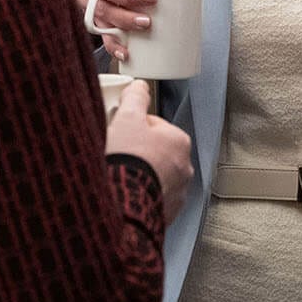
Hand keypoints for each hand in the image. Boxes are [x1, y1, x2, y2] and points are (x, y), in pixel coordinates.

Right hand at [104, 79, 193, 221]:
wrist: (121, 206)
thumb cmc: (126, 161)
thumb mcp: (127, 119)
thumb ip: (135, 98)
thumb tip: (139, 86)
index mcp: (179, 142)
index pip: (154, 126)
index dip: (132, 127)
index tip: (119, 133)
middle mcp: (184, 168)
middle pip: (155, 152)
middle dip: (137, 153)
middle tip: (117, 155)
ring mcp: (176, 194)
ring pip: (153, 177)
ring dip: (138, 176)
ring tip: (118, 177)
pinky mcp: (166, 215)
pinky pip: (150, 200)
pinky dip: (138, 197)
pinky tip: (123, 194)